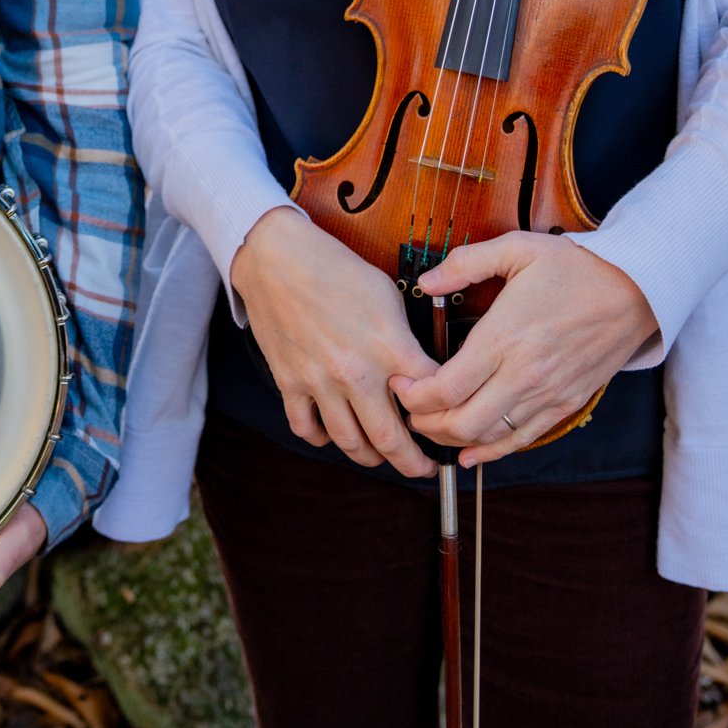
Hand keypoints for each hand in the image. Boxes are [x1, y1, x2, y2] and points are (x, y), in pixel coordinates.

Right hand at [228, 206, 438, 479]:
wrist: (277, 258)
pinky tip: (335, 433)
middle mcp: (357, 371)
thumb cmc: (336, 269)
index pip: (431, 399)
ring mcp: (320, 382)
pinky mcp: (290, 383)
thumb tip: (421, 370)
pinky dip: (324, 439)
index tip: (450, 424)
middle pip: (392, 440)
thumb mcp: (388, 295)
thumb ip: (406, 339)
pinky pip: (308, 429)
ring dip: (372, 457)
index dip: (446, 417)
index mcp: (389, 346)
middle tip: (425, 469)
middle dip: (414, 464)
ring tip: (382, 456)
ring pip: (351, 444)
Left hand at [392, 233, 659, 464]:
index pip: (446, 386)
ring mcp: (546, 395)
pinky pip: (521, 440)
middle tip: (408, 409)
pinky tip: (470, 452)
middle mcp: (524, 373)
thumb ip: (466, 262)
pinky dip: (491, 451)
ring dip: (452, 437)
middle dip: (424, 422)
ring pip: (489, 437)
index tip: (398, 383)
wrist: (636, 291)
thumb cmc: (577, 268)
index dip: (412, 394)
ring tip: (432, 424)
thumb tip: (426, 280)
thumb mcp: (518, 248)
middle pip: (461, 421)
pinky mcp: (565, 405)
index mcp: (505, 336)